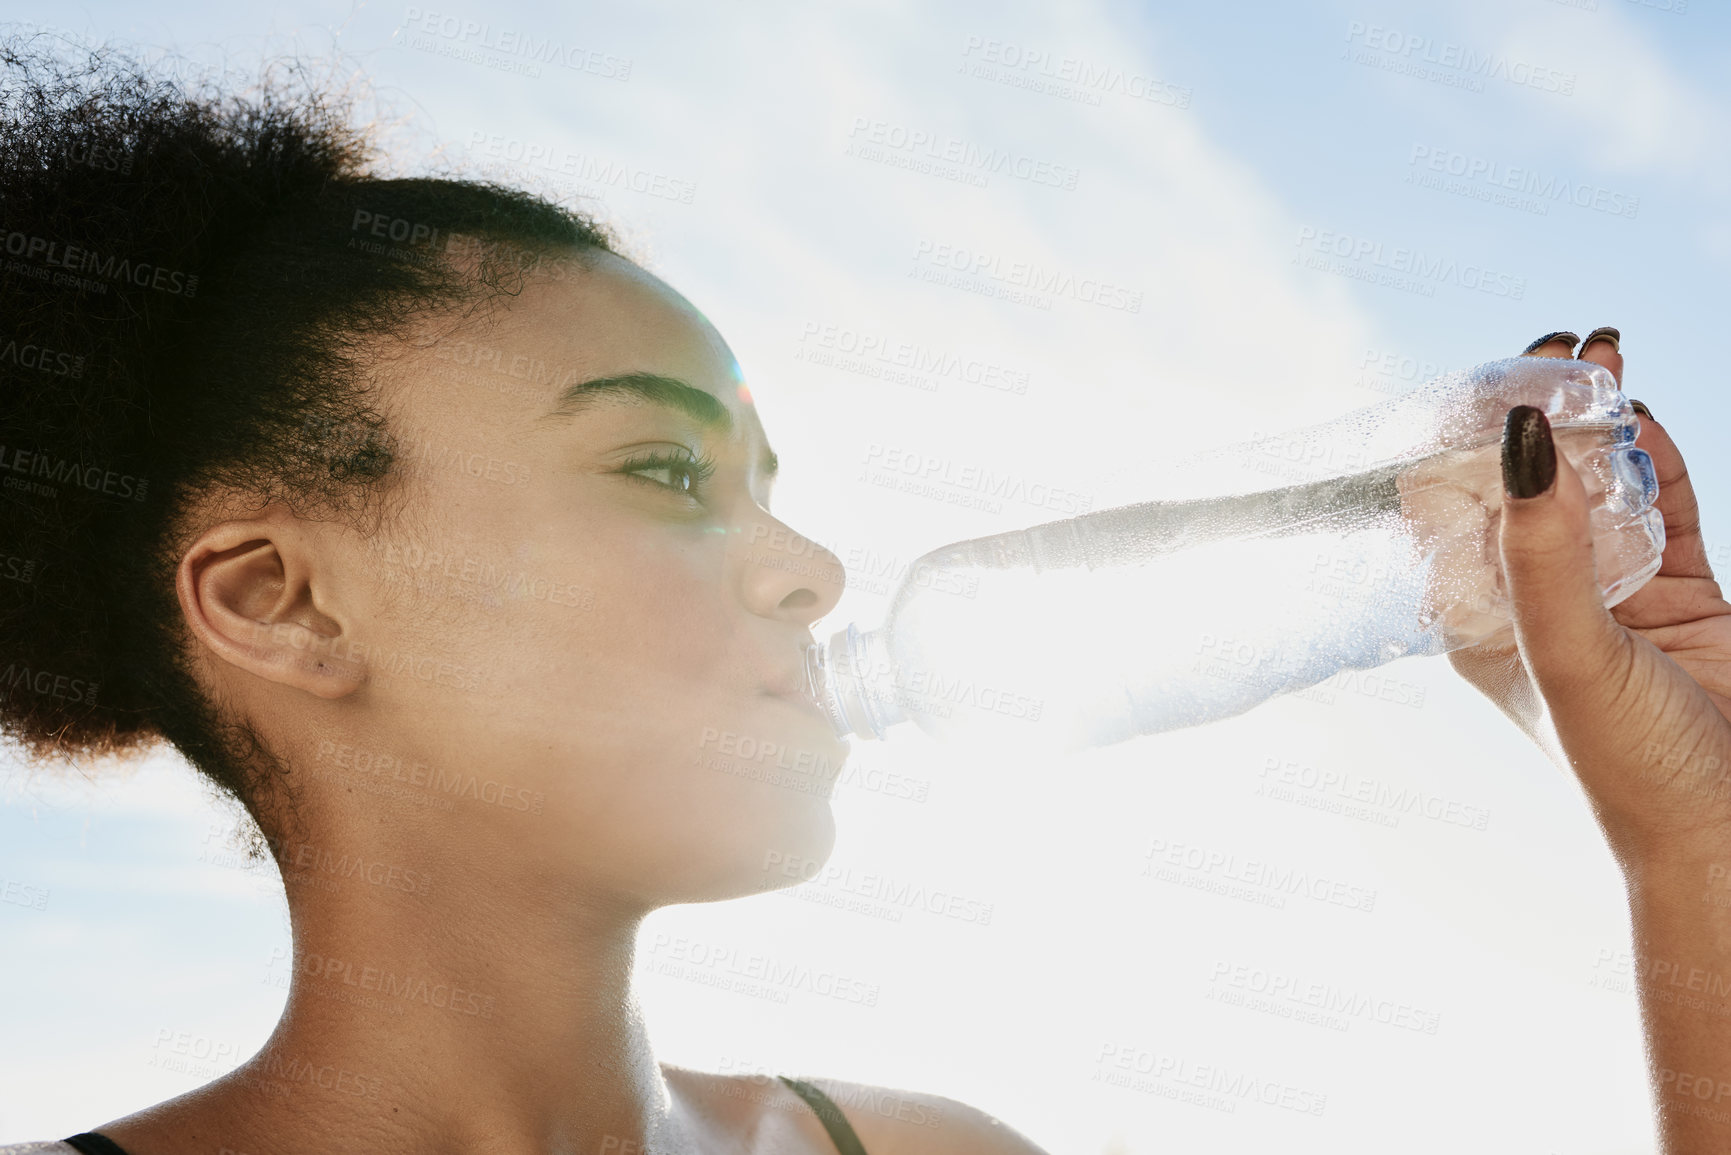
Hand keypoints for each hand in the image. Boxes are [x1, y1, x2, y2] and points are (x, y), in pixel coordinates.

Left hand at [1449, 329, 1730, 865]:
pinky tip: (1644, 408)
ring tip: (1598, 352)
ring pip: (1595, 485)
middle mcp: (1535, 599)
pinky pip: (1663, 504)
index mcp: (1480, 620)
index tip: (1483, 378)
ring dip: (1596, 420)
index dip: (1458, 440)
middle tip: (1551, 350)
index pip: (1447, 510)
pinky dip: (1655, 455)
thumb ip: (1545, 552)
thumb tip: (1521, 439)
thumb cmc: (1635, 771)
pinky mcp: (1679, 590)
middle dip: (1532, 415)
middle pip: (1522, 485)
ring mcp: (1608, 591)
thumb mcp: (1572, 656)